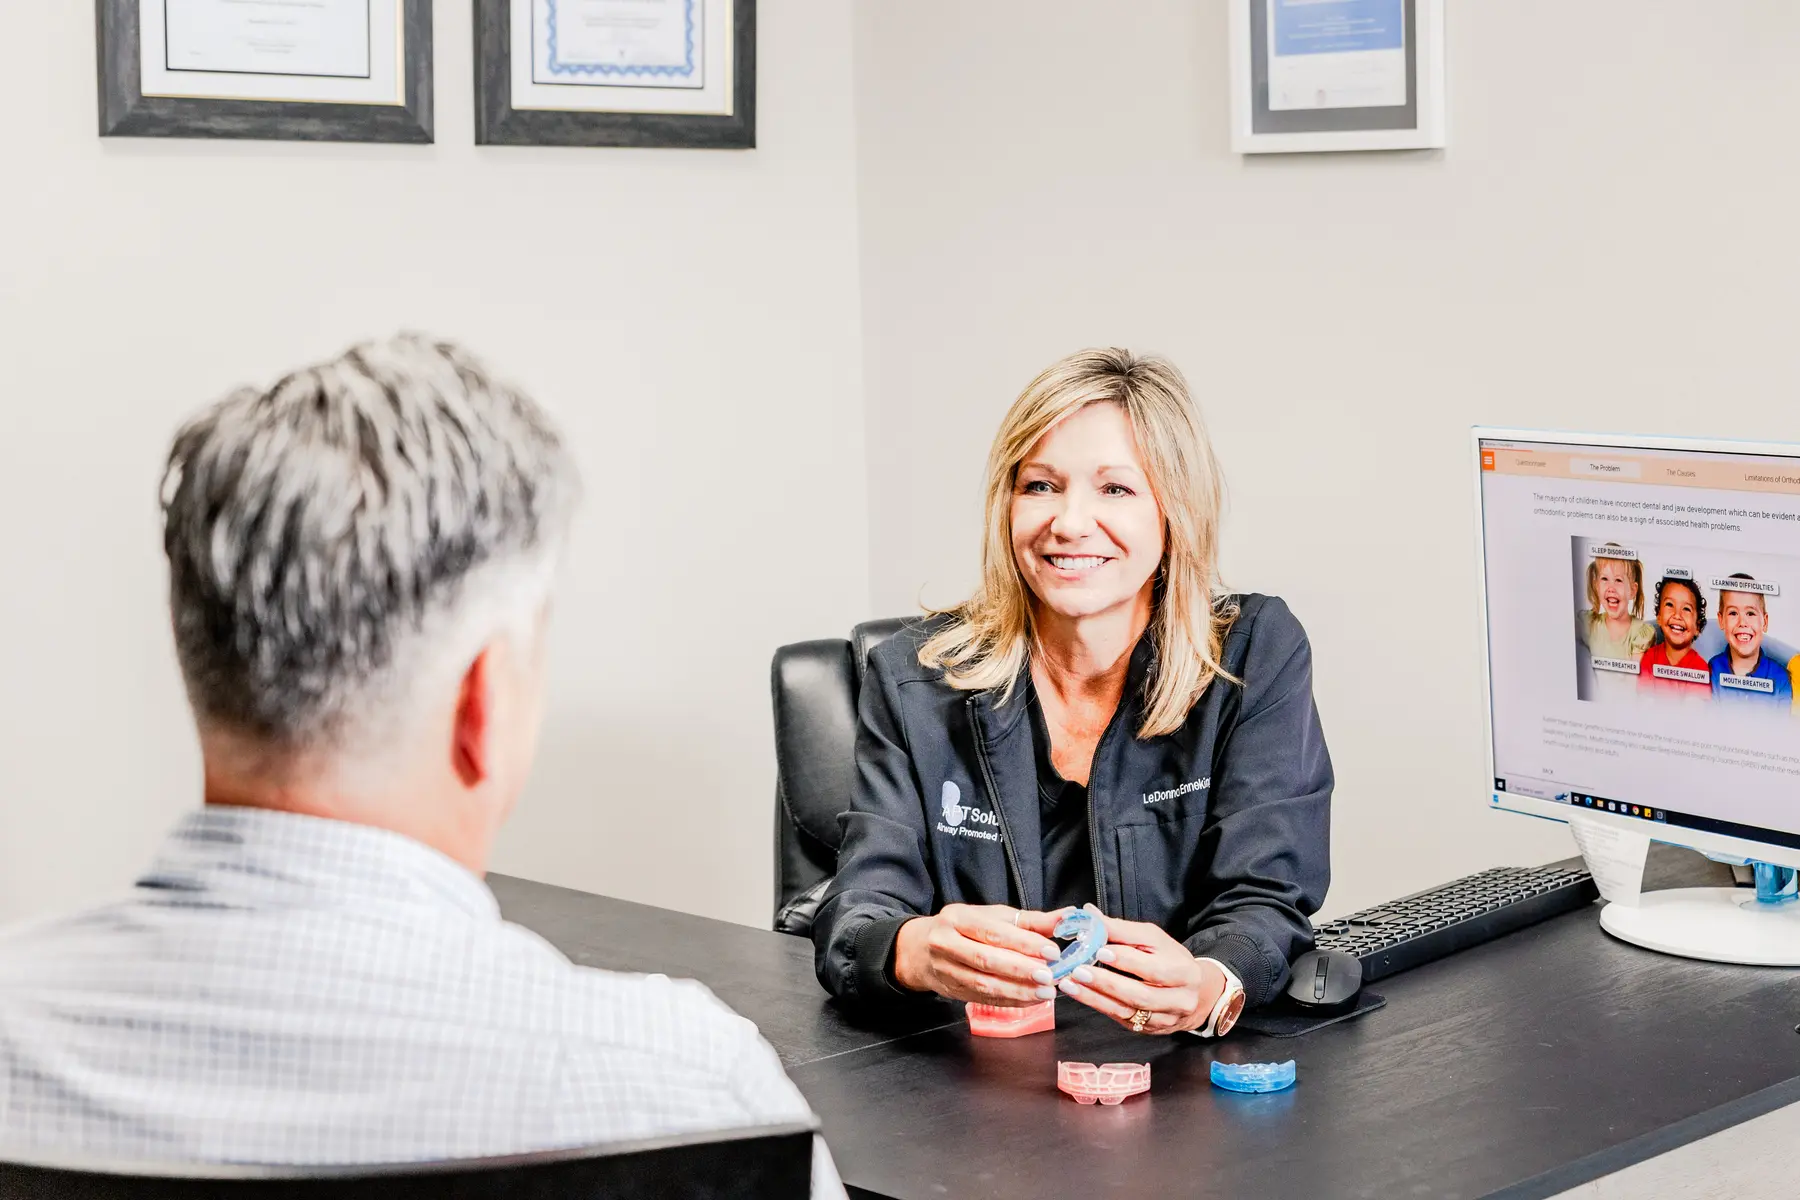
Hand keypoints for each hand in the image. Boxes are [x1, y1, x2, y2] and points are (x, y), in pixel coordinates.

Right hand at [893, 904, 1064, 1005]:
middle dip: (1021, 969)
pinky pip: (984, 999)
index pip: (993, 931)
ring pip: (984, 984)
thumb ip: (1031, 921)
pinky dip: (1011, 1001)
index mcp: (957, 918)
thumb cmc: (964, 929)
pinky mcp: (952, 991)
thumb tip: (1067, 918)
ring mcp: (946, 970)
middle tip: (1050, 976)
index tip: (1051, 951)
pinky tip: (1032, 999)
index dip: (1023, 942)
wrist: (921, 949)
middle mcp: (946, 943)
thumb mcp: (993, 916)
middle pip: (986, 959)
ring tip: (1046, 991)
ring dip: (1018, 990)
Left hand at [1054, 909, 1224, 1034]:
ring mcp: (1164, 1019)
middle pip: (1141, 994)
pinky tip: (1081, 995)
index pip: (1153, 968)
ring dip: (1095, 998)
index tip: (1099, 950)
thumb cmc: (1169, 959)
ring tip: (1071, 984)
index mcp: (1184, 972)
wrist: (1194, 994)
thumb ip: (1122, 930)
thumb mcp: (1152, 939)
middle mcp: (1178, 1000)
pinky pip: (1122, 1020)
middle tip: (1078, 971)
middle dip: (1107, 983)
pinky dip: (1100, 1006)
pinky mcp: (1150, 1030)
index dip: (1125, 960)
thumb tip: (1089, 915)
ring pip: (1128, 1011)